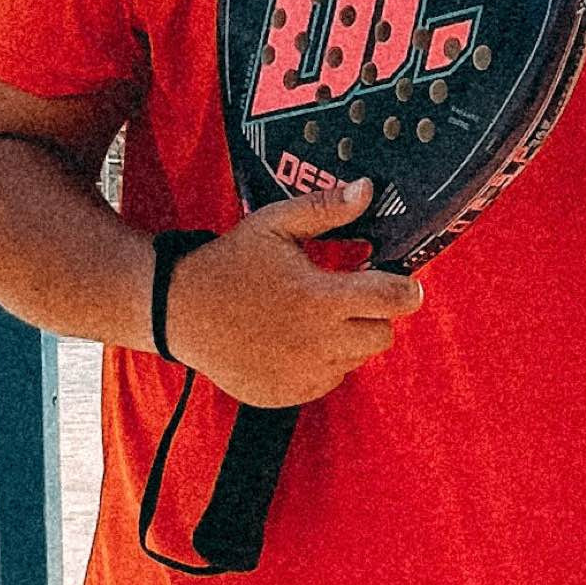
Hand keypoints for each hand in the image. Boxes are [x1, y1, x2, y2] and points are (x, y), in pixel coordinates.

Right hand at [164, 178, 424, 411]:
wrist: (180, 310)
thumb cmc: (230, 262)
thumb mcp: (274, 224)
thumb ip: (325, 209)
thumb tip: (367, 189)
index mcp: (319, 297)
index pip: (391, 300)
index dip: (406, 290)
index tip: (404, 284)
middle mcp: (317, 342)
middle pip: (382, 336)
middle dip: (375, 315)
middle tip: (347, 298)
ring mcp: (302, 373)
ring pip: (355, 360)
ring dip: (347, 340)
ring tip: (313, 318)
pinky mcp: (288, 394)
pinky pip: (327, 381)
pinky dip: (322, 364)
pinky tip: (295, 341)